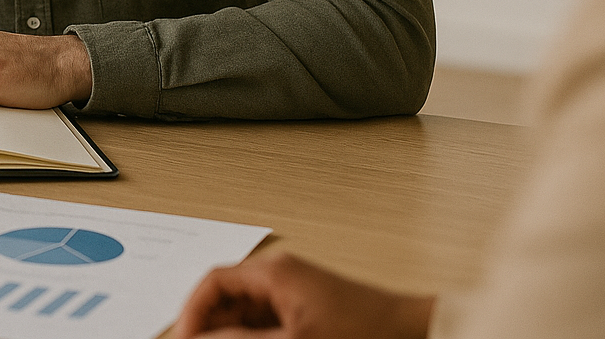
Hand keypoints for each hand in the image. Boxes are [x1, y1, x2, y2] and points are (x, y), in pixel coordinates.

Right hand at [172, 250, 434, 338]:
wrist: (413, 334)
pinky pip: (265, 325)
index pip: (213, 283)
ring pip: (244, 316)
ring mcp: (292, 296)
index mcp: (273, 272)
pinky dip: (251, 338)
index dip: (192, 313)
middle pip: (226, 300)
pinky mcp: (306, 314)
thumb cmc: (364, 330)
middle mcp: (279, 278)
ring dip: (230, 335)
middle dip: (209, 328)